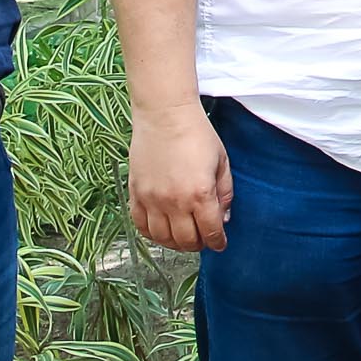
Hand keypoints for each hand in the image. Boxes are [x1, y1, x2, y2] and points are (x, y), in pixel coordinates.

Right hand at [129, 101, 231, 251]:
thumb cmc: (197, 134)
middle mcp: (174, 202)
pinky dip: (151, 234)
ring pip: (162, 238)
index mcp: (200, 194)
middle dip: (198, 245)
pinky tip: (161, 230)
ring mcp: (152, 200)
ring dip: (175, 243)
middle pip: (186, 240)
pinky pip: (140, 225)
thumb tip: (223, 218)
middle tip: (202, 240)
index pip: (210, 232)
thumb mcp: (222, 162)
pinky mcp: (135, 194)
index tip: (219, 244)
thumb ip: (225, 193)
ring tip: (183, 237)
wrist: (165, 115)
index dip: (217, 242)